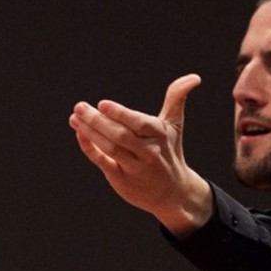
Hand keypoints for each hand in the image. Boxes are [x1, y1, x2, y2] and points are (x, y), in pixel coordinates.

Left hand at [68, 74, 212, 236]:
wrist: (172, 192)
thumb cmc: (170, 151)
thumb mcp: (174, 125)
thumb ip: (177, 98)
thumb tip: (194, 77)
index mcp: (160, 136)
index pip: (140, 124)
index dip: (121, 114)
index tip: (102, 104)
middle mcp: (149, 153)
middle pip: (121, 136)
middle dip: (98, 121)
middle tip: (80, 107)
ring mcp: (135, 168)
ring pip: (110, 148)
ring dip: (90, 132)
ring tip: (75, 117)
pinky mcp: (122, 179)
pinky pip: (103, 161)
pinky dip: (89, 147)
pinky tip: (80, 133)